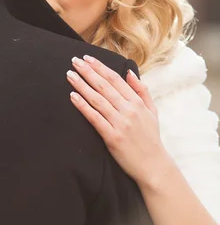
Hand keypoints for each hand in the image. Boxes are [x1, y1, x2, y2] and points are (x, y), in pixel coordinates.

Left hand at [66, 55, 173, 187]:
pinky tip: (73, 96)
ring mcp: (120, 123)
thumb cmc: (150, 138)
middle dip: (88, 71)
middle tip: (74, 61)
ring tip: (70, 75)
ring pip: (97, 99)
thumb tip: (130, 72)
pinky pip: (94, 118)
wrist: (153, 165)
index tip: (88, 58)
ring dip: (82, 85)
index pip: (115, 79)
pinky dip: (83, 106)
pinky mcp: (112, 137)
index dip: (100, 67)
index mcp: (137, 102)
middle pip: (104, 86)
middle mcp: (129, 110)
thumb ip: (141, 91)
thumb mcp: (152, 111)